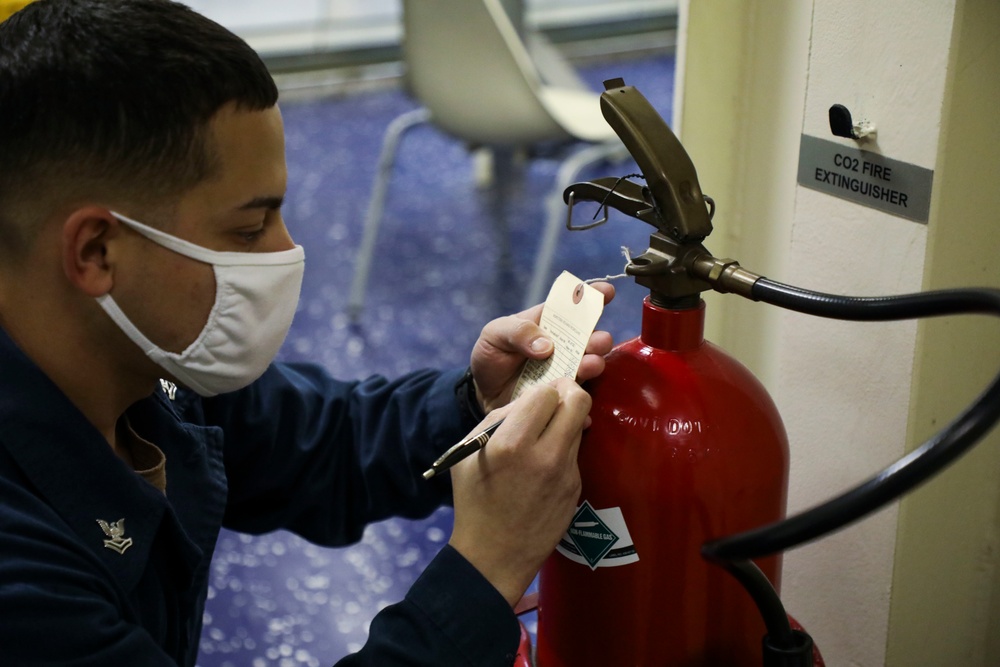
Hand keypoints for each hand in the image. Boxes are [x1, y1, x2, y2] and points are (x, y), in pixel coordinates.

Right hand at [447, 378, 590, 606]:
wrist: (494, 555)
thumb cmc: (474, 500)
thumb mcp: (470, 452)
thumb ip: (499, 419)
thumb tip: (529, 400)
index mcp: (511, 443)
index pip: (547, 393)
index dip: (543, 391)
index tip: (537, 398)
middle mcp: (544, 455)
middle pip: (579, 401)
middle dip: (569, 394)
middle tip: (558, 400)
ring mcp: (565, 474)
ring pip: (581, 426)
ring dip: (567, 422)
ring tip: (547, 434)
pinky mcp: (576, 488)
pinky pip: (575, 453)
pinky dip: (564, 449)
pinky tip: (546, 464)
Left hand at [469, 282, 614, 412]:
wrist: (483, 391)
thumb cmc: (491, 355)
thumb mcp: (495, 334)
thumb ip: (518, 332)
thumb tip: (547, 346)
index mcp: (548, 322)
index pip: (573, 305)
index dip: (592, 295)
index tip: (606, 292)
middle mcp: (564, 345)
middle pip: (590, 337)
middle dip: (598, 337)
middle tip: (598, 341)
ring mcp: (566, 370)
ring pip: (589, 365)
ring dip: (594, 363)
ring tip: (590, 365)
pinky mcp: (563, 394)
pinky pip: (577, 396)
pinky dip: (580, 399)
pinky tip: (578, 397)